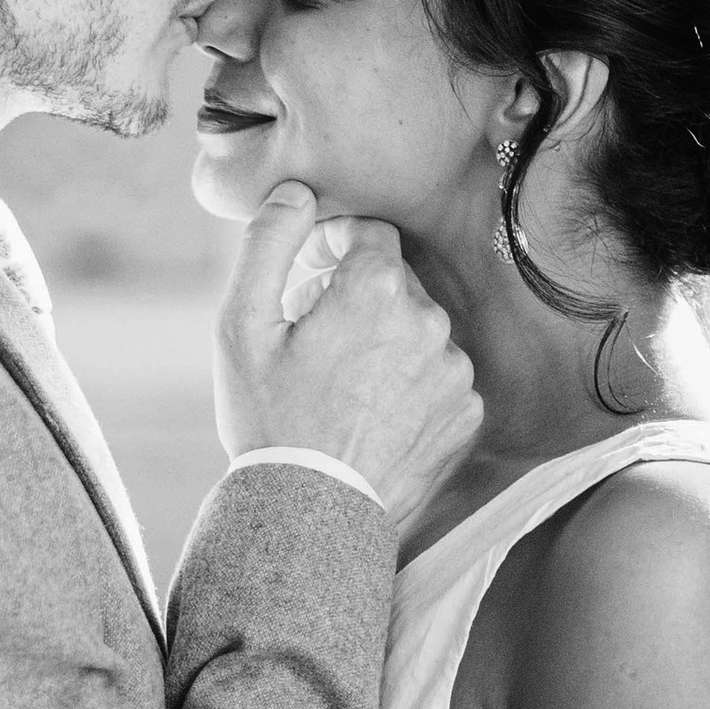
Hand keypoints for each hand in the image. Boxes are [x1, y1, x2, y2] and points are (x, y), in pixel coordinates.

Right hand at [213, 181, 480, 532]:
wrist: (312, 517)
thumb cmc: (270, 421)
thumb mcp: (241, 326)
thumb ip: (268, 243)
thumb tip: (296, 190)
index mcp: (377, 289)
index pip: (370, 233)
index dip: (334, 250)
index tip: (308, 282)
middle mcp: (430, 321)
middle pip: (396, 284)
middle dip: (357, 300)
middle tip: (314, 348)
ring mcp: (455, 371)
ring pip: (420, 332)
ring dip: (387, 345)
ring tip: (342, 392)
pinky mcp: (468, 414)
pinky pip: (439, 380)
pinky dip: (411, 388)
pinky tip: (373, 418)